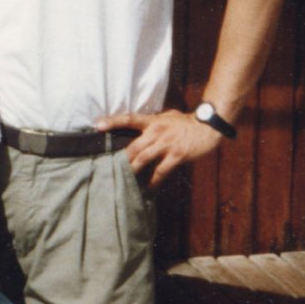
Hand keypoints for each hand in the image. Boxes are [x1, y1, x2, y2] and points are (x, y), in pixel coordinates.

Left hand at [98, 107, 218, 188]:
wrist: (207, 127)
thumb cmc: (185, 122)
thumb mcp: (166, 117)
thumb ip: (153, 122)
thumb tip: (140, 126)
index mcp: (153, 121)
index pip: (129, 118)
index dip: (112, 121)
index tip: (97, 125)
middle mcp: (157, 131)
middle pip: (133, 145)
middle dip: (122, 158)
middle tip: (112, 167)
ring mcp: (167, 143)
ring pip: (144, 158)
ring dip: (134, 169)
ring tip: (126, 179)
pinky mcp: (177, 154)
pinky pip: (161, 170)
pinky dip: (154, 180)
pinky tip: (149, 186)